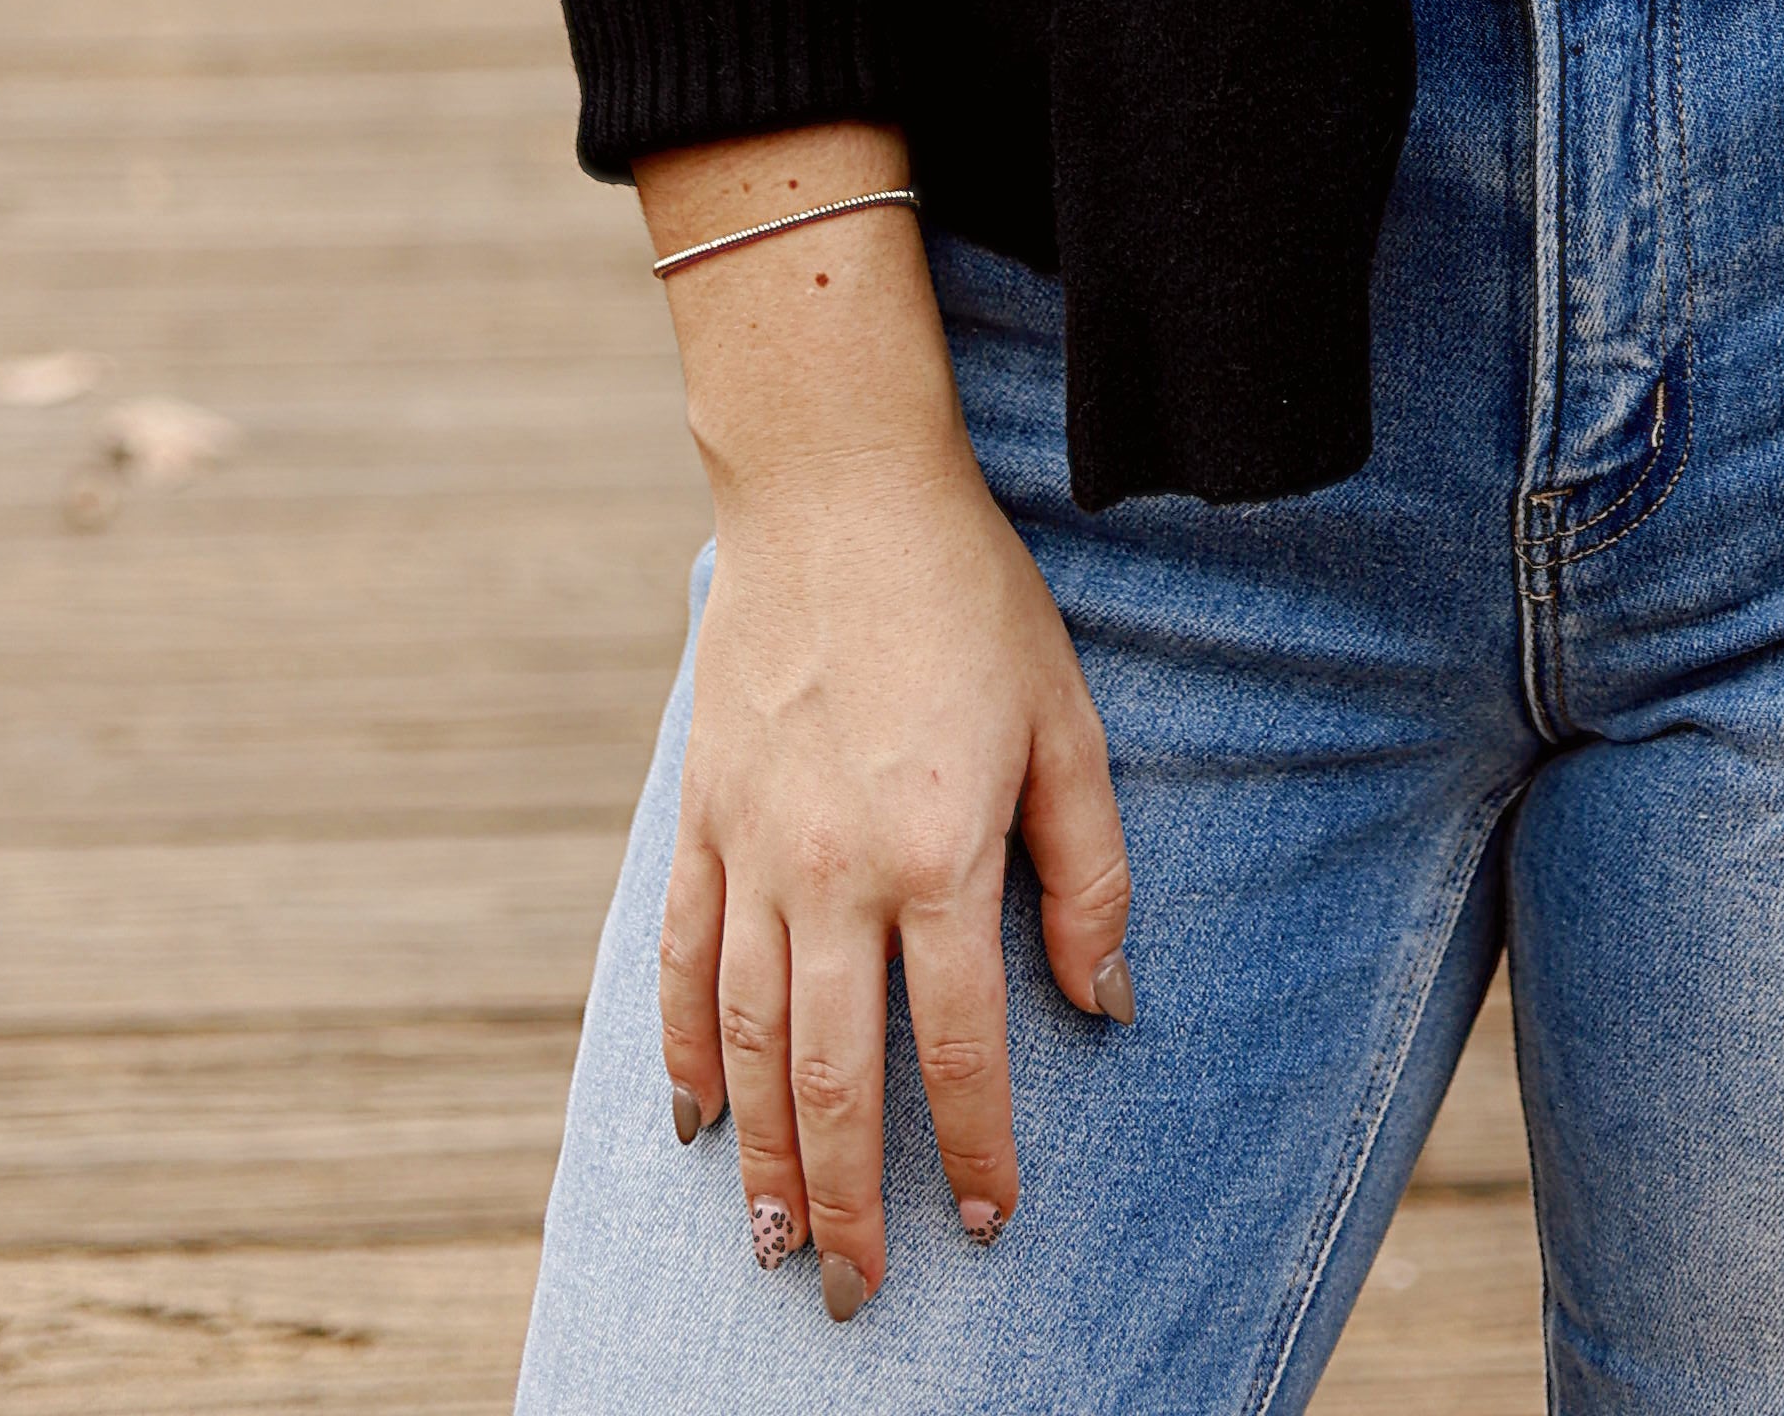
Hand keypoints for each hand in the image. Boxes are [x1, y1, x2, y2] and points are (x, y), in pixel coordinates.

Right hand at [662, 426, 1130, 1300]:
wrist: (837, 490)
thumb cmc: (969, 600)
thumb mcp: (1065, 722)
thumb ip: (1089, 871)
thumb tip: (1103, 1003)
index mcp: (937, 855)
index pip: (958, 1050)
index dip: (978, 1151)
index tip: (993, 1222)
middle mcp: (833, 873)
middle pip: (834, 1079)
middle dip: (849, 1202)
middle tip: (855, 1293)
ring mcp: (753, 848)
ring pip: (745, 1042)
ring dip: (761, 1157)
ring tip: (776, 1244)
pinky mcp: (701, 816)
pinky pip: (680, 961)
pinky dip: (680, 1051)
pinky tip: (694, 1120)